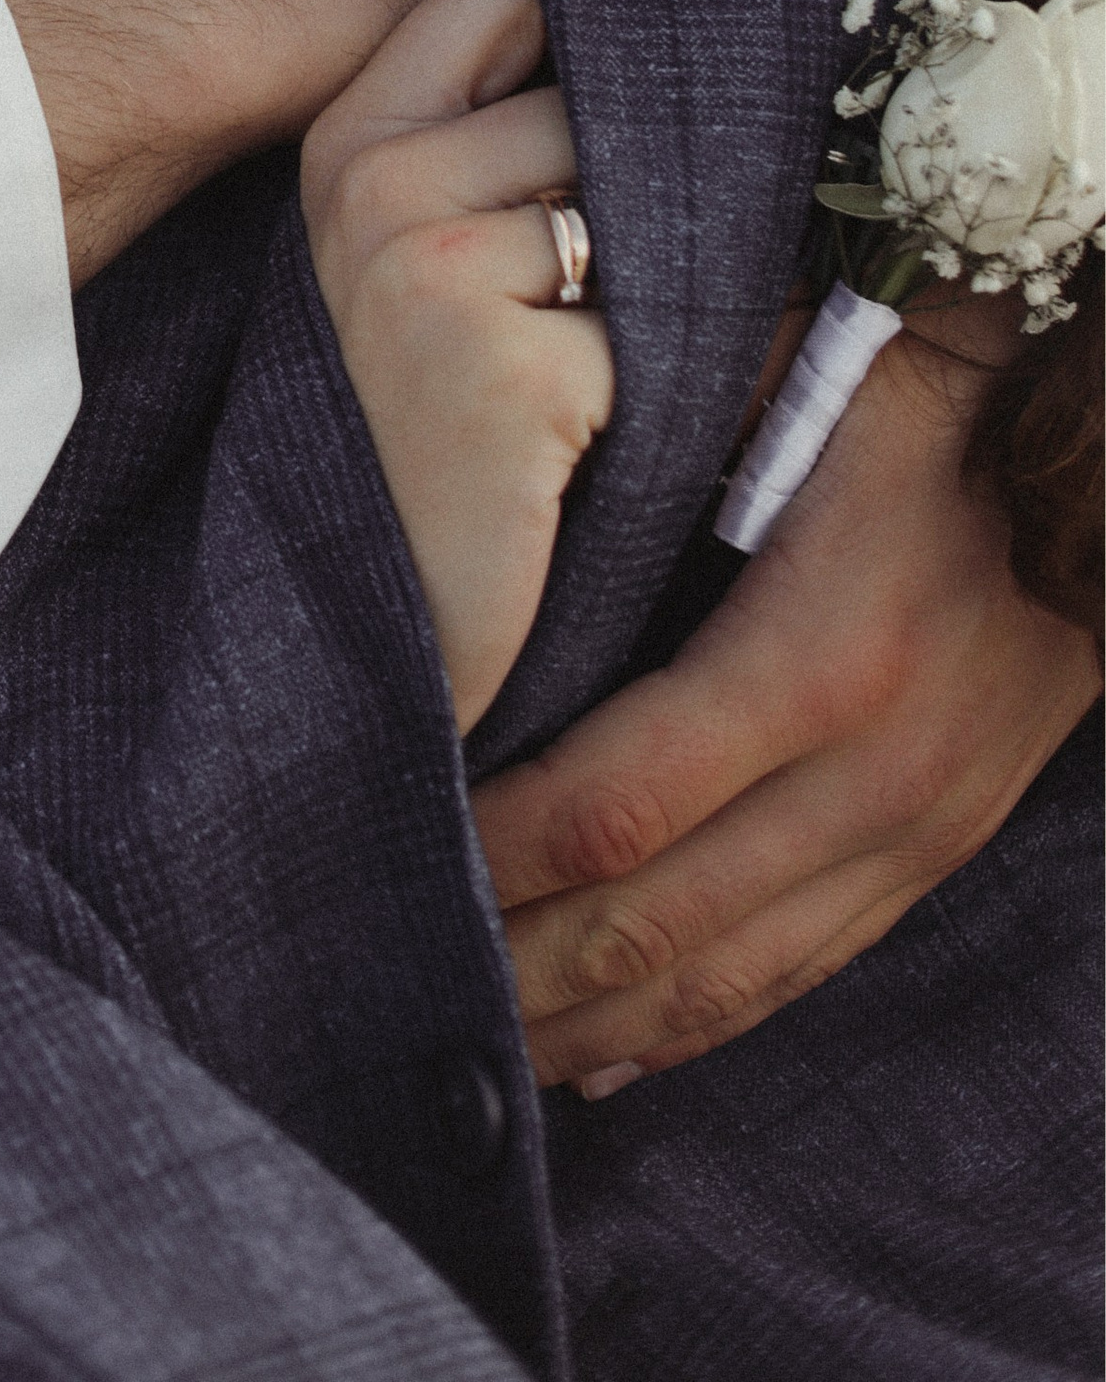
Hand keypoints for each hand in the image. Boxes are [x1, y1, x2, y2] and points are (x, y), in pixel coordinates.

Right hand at [301, 0, 613, 727]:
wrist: (371, 622)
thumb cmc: (418, 428)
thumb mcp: (414, 253)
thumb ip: (491, 134)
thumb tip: (664, 23)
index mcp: (348, 137)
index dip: (599, 5)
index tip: (654, 39)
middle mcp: (372, 181)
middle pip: (594, 102)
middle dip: (632, 192)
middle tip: (577, 299)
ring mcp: (429, 268)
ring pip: (635, 212)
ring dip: (645, 295)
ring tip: (566, 374)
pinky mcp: (504, 366)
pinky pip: (654, 329)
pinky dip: (651, 390)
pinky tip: (574, 444)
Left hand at [475, 294, 1103, 1088]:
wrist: (1093, 453)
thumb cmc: (903, 388)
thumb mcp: (776, 388)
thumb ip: (642, 441)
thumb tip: (486, 475)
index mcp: (818, 660)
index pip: (617, 803)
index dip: (500, 848)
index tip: (402, 843)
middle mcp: (875, 774)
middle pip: (663, 920)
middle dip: (525, 966)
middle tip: (408, 982)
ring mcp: (919, 827)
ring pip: (736, 975)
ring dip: (602, 1021)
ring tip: (487, 1046)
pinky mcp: (943, 847)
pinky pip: (809, 965)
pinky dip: (703, 1022)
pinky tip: (615, 1051)